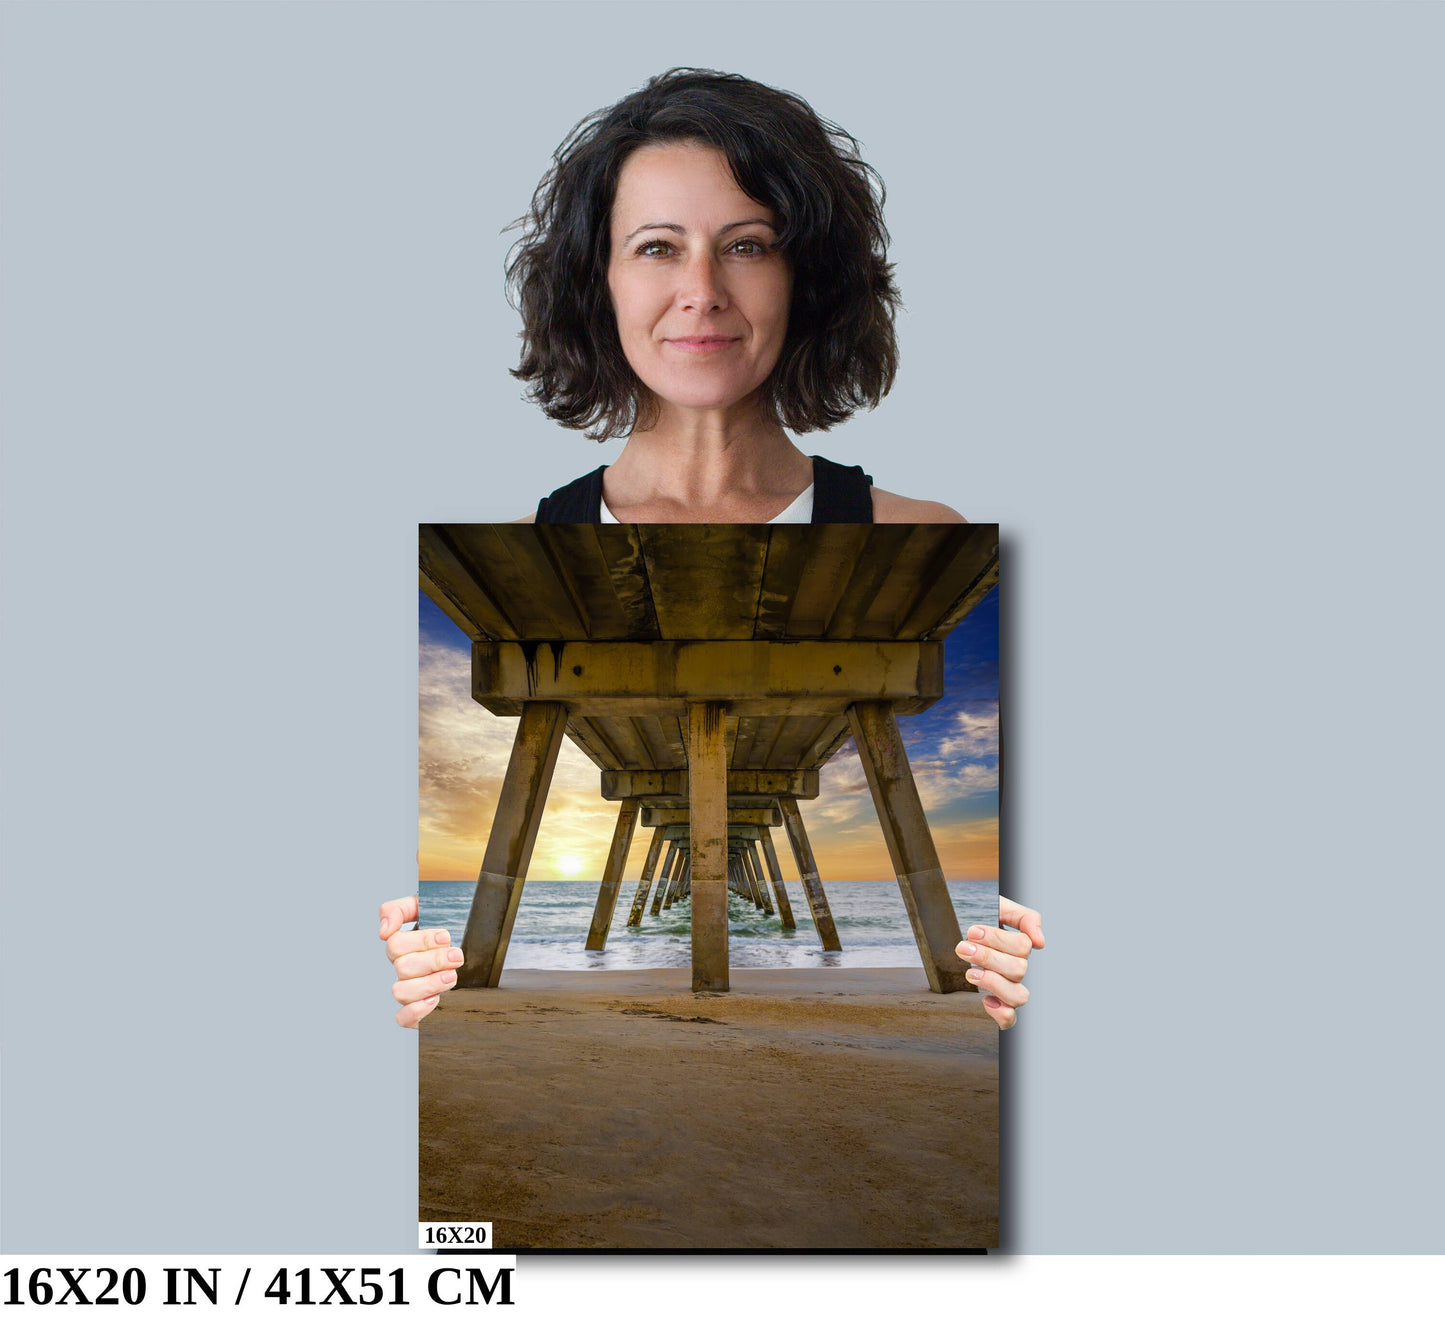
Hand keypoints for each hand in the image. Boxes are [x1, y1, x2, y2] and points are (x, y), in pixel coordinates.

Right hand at [380, 895, 461, 1027]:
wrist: (476, 944)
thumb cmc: (449, 924)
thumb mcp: (426, 907)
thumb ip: (400, 909)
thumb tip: (384, 930)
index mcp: (402, 946)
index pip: (395, 945)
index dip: (421, 941)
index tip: (446, 937)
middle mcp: (403, 969)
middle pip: (402, 968)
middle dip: (433, 961)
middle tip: (456, 956)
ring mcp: (410, 990)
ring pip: (401, 992)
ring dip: (429, 984)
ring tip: (452, 976)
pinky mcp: (418, 1011)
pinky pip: (402, 1018)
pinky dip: (416, 1011)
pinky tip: (435, 1000)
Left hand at [955, 895, 1044, 1029]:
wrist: (954, 927)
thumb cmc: (980, 920)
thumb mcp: (1000, 907)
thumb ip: (1024, 917)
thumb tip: (1040, 941)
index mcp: (1020, 946)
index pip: (1022, 947)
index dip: (997, 939)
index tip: (972, 932)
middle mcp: (1018, 969)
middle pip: (1018, 970)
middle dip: (988, 958)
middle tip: (963, 948)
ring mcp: (1009, 988)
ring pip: (1019, 996)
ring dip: (994, 984)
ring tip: (970, 973)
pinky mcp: (998, 1005)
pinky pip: (1010, 1019)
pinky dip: (1000, 1013)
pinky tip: (985, 999)